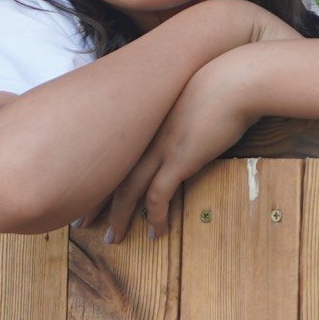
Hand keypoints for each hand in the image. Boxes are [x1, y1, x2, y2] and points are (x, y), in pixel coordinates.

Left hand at [90, 40, 265, 243]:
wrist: (238, 79)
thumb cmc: (222, 83)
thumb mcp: (191, 98)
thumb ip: (178, 114)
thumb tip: (180, 127)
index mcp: (144, 120)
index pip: (111, 154)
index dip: (98, 176)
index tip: (86, 192)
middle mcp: (144, 135)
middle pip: (109, 173)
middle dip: (95, 203)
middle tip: (80, 223)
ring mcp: (159, 147)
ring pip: (127, 190)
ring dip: (119, 218)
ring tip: (112, 239)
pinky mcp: (179, 159)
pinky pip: (158, 196)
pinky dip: (155, 216)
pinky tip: (157, 233)